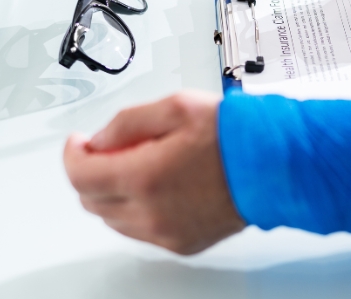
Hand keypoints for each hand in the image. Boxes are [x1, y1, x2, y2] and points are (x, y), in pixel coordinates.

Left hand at [64, 91, 244, 254]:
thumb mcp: (178, 106)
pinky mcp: (182, 243)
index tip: (79, 143)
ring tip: (142, 164)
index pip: (79, 175)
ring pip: (113, 219)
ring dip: (115, 192)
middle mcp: (150, 212)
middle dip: (92, 172)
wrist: (278, 165)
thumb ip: (129, 121)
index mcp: (145, 176)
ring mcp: (166, 232)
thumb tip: (100, 138)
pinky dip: (139, 209)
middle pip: (91, 200)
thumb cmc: (239, 135)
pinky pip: (141, 231)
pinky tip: (161, 186)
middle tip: (110, 149)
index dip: (72, 154)